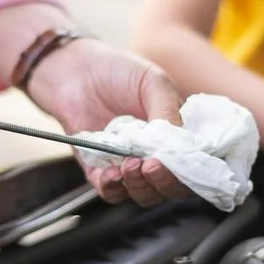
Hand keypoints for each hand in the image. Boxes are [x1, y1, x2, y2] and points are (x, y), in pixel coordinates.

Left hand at [26, 39, 191, 205]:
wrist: (72, 70)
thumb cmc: (116, 71)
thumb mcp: (152, 82)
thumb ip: (168, 111)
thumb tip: (180, 143)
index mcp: (173, 135)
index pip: (190, 166)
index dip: (186, 171)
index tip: (175, 162)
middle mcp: (153, 154)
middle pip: (169, 187)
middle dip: (162, 182)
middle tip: (150, 166)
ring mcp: (127, 164)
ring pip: (142, 194)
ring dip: (139, 187)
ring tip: (129, 165)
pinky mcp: (99, 170)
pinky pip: (110, 192)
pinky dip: (113, 188)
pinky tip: (111, 172)